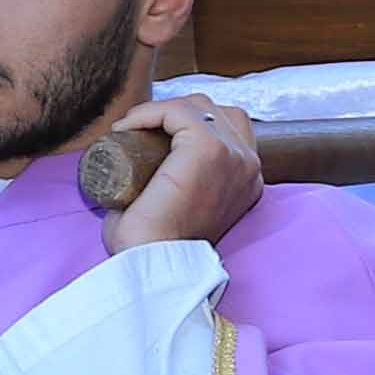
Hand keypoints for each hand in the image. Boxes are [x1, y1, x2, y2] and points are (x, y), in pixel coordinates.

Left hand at [105, 99, 261, 254]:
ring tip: (131, 129)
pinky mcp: (210, 150)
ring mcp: (234, 155)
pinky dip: (149, 112)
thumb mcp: (182, 208)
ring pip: (197, 106)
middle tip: (137, 132)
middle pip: (214, 111)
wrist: (154, 267)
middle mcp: (248, 166)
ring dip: (162, 110)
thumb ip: (178, 186)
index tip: (143, 138)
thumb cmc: (156, 248)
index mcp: (246, 180)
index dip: (184, 123)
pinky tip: (127, 127)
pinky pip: (177, 111)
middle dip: (175, 113)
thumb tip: (141, 166)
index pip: (226, 128)